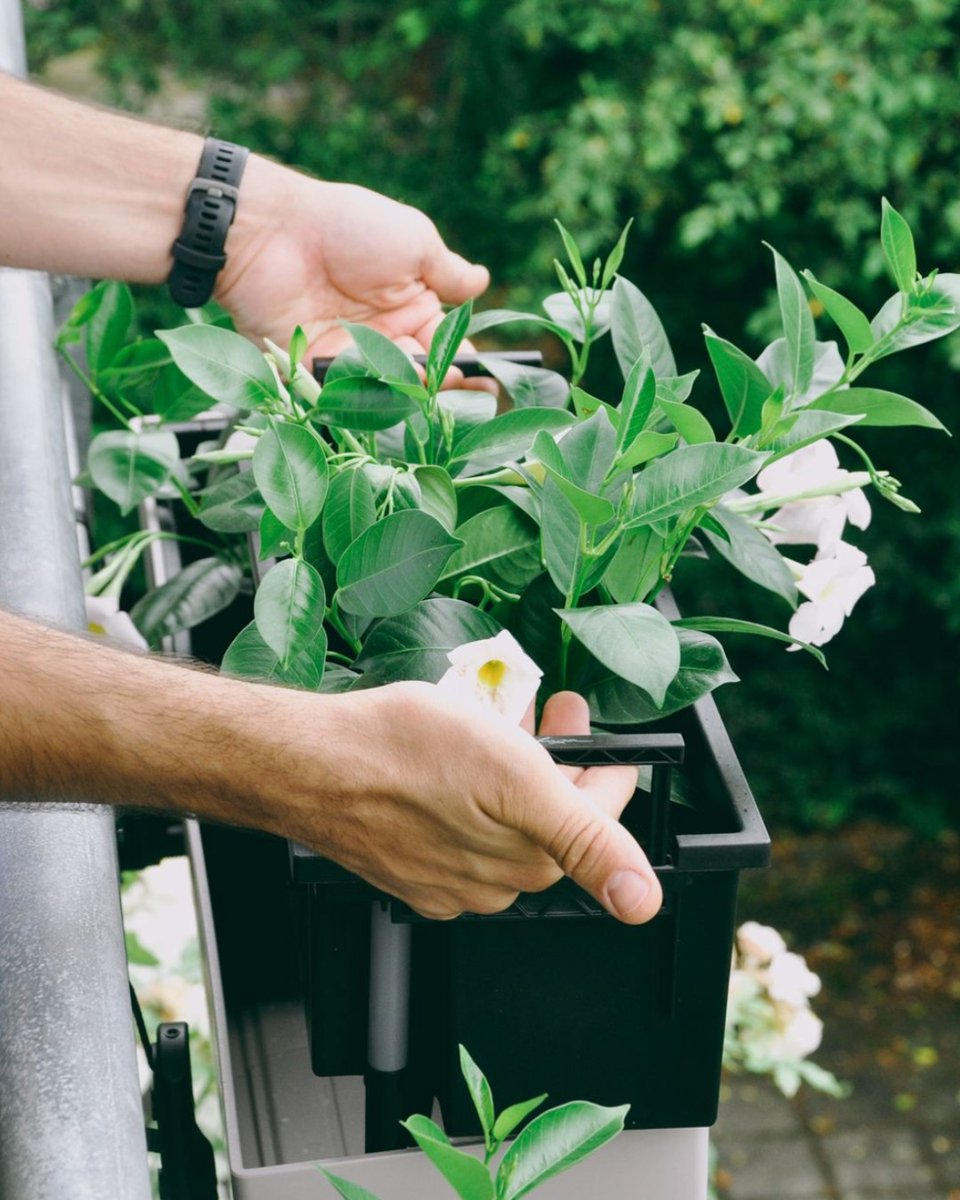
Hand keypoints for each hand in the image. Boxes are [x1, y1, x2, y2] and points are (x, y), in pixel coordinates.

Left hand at [215, 159, 491, 384]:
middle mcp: (384, 336)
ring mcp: (349, 355)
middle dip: (441, 388)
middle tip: (455, 390)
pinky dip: (366, 397)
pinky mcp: (315, 370)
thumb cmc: (348, 226)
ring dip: (407, 392)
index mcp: (411, 305)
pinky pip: (346, 394)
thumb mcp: (412, 242)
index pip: (448, 347)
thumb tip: (484, 281)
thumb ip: (448, 272)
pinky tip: (383, 392)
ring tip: (423, 387)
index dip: (468, 367)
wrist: (275, 231)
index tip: (488, 385)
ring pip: (388, 390)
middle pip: (421, 377)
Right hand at [262, 681, 661, 924]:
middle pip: (549, 818)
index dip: (603, 766)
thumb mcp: (515, 778)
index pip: (596, 821)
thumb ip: (587, 838)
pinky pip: (458, 828)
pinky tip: (454, 756)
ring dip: (513, 770)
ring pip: (503, 820)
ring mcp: (446, 875)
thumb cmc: (397, 757)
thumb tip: (643, 901)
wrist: (306, 763)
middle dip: (558, 761)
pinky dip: (469, 790)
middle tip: (549, 710)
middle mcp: (489, 879)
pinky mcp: (408, 863)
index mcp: (526, 860)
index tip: (590, 728)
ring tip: (499, 719)